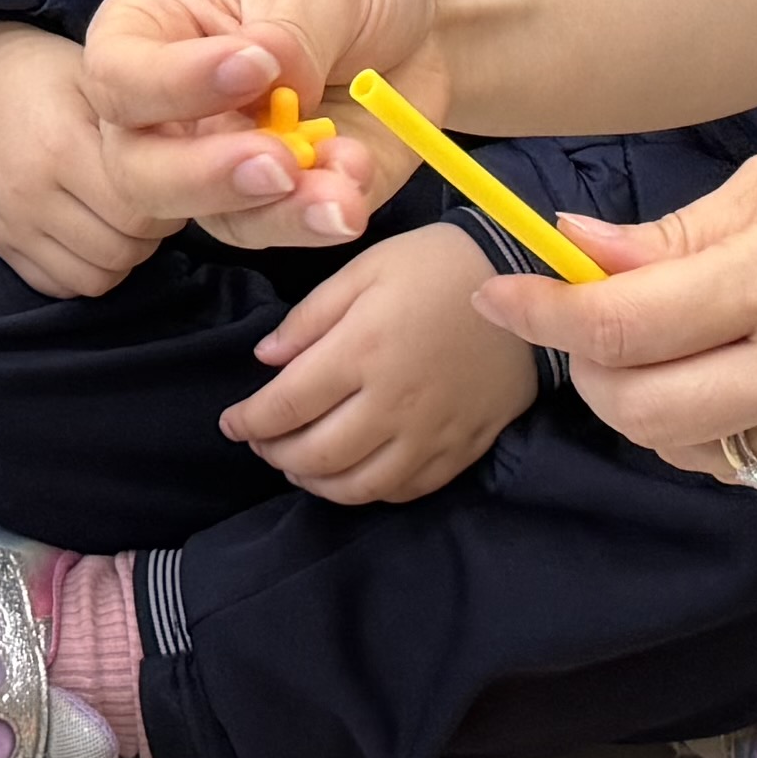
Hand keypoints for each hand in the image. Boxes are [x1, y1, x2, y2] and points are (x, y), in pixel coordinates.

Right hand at [0, 20, 167, 299]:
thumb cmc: (57, 76)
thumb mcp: (104, 80)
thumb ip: (151, 120)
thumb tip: (215, 157)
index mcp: (60, 146)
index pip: (140, 210)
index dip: (173, 199)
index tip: (175, 173)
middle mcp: (30, 194)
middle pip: (123, 249)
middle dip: (152, 229)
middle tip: (153, 193)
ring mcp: (11, 226)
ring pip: (97, 278)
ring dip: (123, 253)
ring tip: (122, 211)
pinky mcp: (0, 246)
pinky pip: (62, 286)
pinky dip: (88, 267)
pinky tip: (93, 229)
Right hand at [77, 0, 435, 253]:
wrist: (422, 21)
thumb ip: (290, 30)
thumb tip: (271, 78)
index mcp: (148, 31)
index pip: (119, 76)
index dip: (173, 83)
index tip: (256, 67)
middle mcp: (166, 109)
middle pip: (138, 168)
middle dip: (204, 176)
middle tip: (279, 163)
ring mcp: (218, 163)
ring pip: (209, 216)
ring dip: (276, 211)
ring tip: (342, 187)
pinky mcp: (274, 203)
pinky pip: (278, 228)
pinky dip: (318, 216)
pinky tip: (358, 177)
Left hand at [224, 223, 538, 504]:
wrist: (525, 282)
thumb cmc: (435, 265)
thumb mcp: (364, 269)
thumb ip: (309, 317)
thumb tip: (266, 361)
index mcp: (361, 351)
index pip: (286, 406)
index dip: (249, 422)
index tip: (231, 423)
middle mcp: (393, 402)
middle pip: (317, 456)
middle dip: (277, 455)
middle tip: (263, 443)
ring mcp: (431, 433)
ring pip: (360, 486)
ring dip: (318, 483)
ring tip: (299, 465)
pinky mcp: (462, 447)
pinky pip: (406, 490)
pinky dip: (369, 492)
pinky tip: (354, 474)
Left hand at [476, 138, 756, 488]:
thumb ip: (680, 236)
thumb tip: (578, 255)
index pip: (621, 321)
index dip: (540, 312)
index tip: (494, 292)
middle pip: (635, 408)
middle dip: (585, 368)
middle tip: (581, 322)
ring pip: (684, 449)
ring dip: (644, 403)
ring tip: (669, 343)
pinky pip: (748, 469)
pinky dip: (714, 429)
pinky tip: (738, 376)